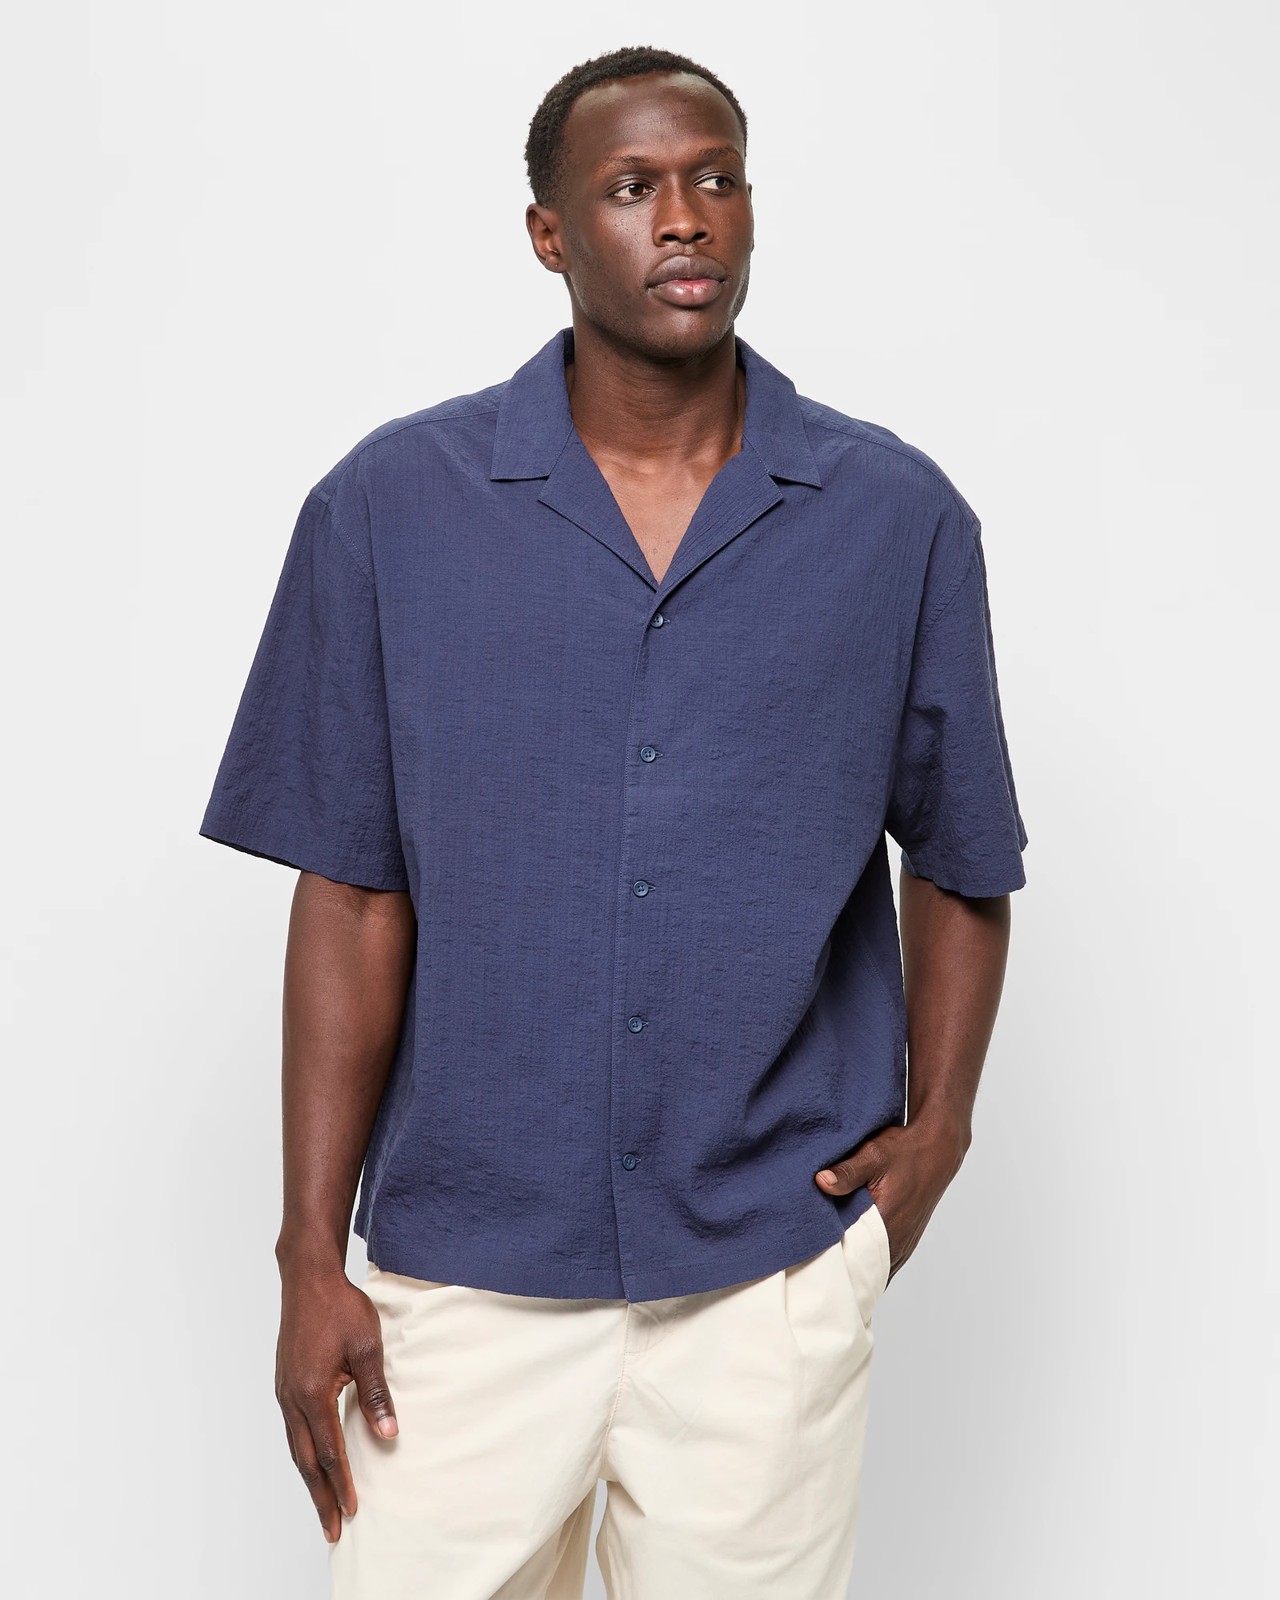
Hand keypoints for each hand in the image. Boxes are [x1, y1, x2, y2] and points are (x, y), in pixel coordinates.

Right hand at [274, 1265, 398, 1543]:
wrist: (308, 1278)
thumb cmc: (340, 1307)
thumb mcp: (367, 1347)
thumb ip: (376, 1393)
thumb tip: (389, 1435)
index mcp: (313, 1392)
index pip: (329, 1451)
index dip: (341, 1483)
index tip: (351, 1511)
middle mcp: (292, 1398)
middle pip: (306, 1459)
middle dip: (320, 1496)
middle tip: (332, 1530)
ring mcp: (284, 1391)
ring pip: (296, 1447)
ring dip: (310, 1478)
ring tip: (322, 1505)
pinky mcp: (285, 1383)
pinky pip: (293, 1429)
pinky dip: (303, 1453)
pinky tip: (312, 1461)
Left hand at [813, 1114, 970, 1282]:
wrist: (937, 1149)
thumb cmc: (905, 1152)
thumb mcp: (873, 1156)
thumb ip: (847, 1172)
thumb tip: (821, 1182)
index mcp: (887, 1225)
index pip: (854, 1262)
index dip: (832, 1266)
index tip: (812, 1264)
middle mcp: (898, 1242)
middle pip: (864, 1273)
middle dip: (841, 1272)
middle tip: (815, 1267)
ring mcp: (905, 1244)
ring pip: (876, 1271)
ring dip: (856, 1269)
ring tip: (830, 1265)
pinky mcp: (907, 1240)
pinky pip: (886, 1263)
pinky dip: (869, 1263)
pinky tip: (852, 1256)